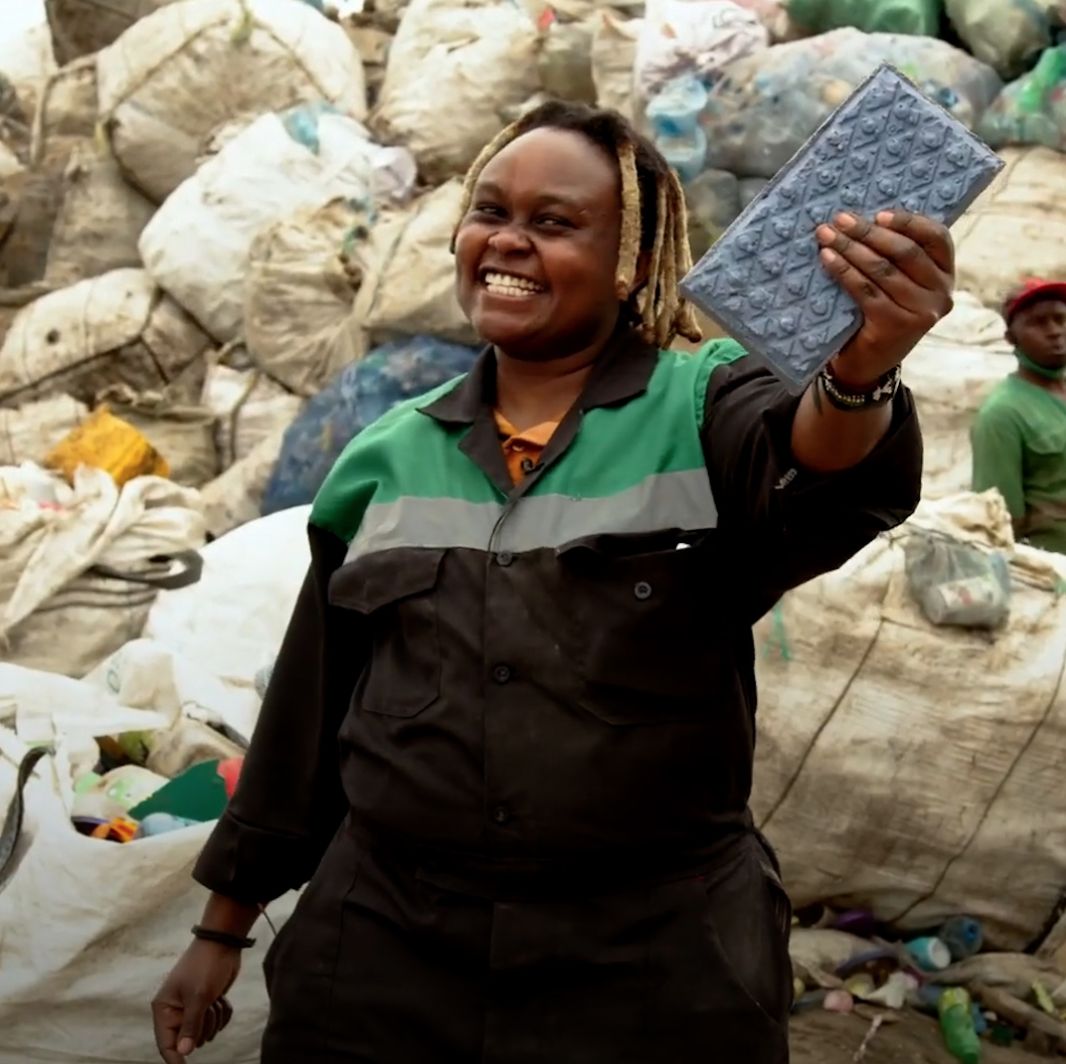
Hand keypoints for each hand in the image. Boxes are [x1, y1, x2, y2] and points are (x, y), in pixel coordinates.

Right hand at [152, 940, 240, 1062]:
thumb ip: (191, 1026)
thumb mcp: (199, 997)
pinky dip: (223, 1013)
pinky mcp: (208, 1003)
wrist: (224, 943)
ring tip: (215, 999)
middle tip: (208, 1007)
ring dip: (215, 1018)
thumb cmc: (206, 966)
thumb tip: (183, 1052)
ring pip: (206, 1032)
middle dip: (203, 1027)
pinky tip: (222, 998)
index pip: (166, 1044)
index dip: (175, 1059)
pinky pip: (218, 1021)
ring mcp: (193, 1007)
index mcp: (164, 1008)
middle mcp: (176, 1010)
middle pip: (189, 1040)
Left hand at [816, 210, 954, 388]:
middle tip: (840, 219)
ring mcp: (921, 311)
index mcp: (946, 275)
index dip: (908, 221)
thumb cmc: (880, 314)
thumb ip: (897, 257)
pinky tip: (827, 258)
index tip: (878, 214)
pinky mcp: (895, 325)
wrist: (869, 364)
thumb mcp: (900, 285)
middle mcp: (941, 293)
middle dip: (869, 232)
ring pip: (882, 269)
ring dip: (850, 248)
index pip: (936, 237)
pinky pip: (865, 289)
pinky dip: (843, 270)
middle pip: (905, 251)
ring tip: (826, 235)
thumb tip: (865, 218)